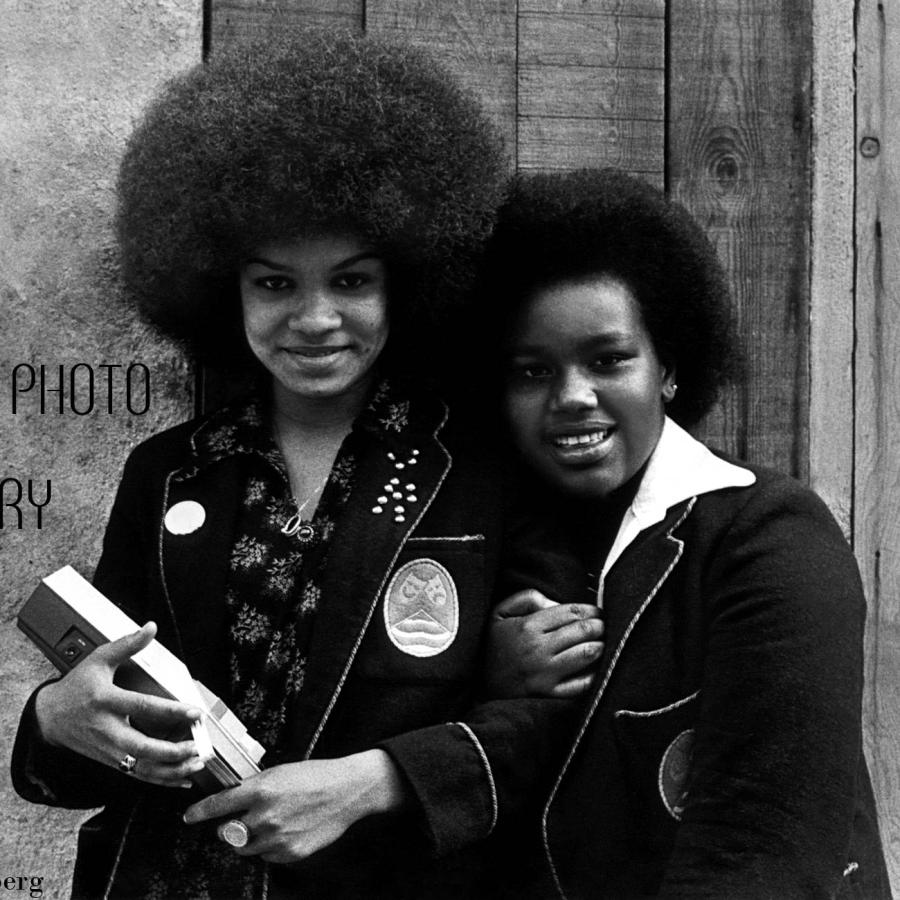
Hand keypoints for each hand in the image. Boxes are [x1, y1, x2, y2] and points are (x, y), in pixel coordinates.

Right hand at [34, 622, 205, 787]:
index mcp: (106, 701)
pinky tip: (182, 778)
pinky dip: (161, 779)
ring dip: (171, 770)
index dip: (170, 710)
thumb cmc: (77, 687)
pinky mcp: (111, 761)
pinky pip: (138, 774)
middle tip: (196, 747)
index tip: (194, 712)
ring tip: (196, 764)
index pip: (142, 707)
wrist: (49, 717)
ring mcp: (109, 749)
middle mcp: (107, 729)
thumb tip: (150, 627)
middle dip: (171, 751)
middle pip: (142, 747)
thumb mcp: (98, 660)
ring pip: (142, 767)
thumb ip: (127, 645)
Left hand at [183, 750, 407, 862]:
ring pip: (245, 848)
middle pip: (227, 833)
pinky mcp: (289, 853)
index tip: (188, 817)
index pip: (217, 805)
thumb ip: (254, 788)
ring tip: (272, 823)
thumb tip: (233, 801)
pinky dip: (271, 847)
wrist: (347, 790)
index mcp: (259, 790)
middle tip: (245, 818)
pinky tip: (288, 830)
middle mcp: (264, 816)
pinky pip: (267, 856)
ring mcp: (276, 837)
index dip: (198, 812)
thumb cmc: (316, 775)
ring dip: (250, 839)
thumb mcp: (280, 772)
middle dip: (231, 827)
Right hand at [485, 589, 603, 698]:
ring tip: (602, 643)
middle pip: (582, 631)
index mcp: (528, 626)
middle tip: (604, 626)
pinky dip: (594, 673)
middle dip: (600, 626)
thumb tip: (558, 603)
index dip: (591, 610)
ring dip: (600, 646)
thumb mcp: (499, 613)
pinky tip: (596, 667)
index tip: (598, 612)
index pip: (571, 612)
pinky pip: (581, 684)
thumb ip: (528, 598)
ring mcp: (544, 674)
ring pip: (586, 654)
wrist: (475, 685)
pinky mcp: (548, 695)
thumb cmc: (491, 645)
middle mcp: (538, 649)